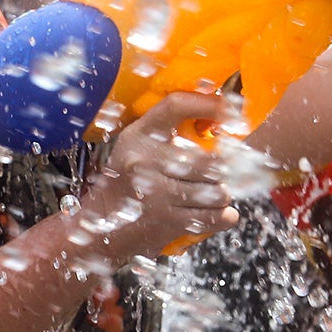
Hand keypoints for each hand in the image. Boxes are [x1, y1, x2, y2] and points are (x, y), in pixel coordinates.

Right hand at [79, 92, 242, 257]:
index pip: (176, 106)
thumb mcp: (136, 146)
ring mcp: (156, 194)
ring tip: (205, 196)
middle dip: (220, 172)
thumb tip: (223, 114)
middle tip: (212, 175)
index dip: (209, 104)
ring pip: (218, 191)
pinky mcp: (168, 222)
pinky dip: (223, 216)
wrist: (101, 227)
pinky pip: (217, 216)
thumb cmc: (127, 183)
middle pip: (211, 160)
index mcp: (138, 137)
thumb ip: (168, 129)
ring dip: (219, 196)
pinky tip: (213, 212)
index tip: (231, 112)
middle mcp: (144, 161)